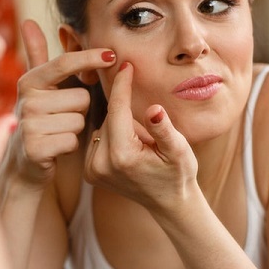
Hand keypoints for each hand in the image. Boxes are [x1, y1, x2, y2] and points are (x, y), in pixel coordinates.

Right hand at [9, 19, 115, 188]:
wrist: (25, 161)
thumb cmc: (41, 117)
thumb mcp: (39, 86)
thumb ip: (38, 54)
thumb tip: (29, 20)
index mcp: (29, 81)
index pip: (63, 63)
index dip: (89, 58)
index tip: (112, 55)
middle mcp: (26, 101)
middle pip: (80, 96)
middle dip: (80, 108)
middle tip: (63, 116)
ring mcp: (28, 125)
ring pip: (79, 120)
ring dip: (76, 128)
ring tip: (59, 131)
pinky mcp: (35, 149)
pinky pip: (72, 140)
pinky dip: (70, 145)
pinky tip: (58, 147)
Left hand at [84, 62, 197, 212]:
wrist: (169, 203)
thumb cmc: (178, 174)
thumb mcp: (179, 151)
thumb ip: (164, 130)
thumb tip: (154, 110)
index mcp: (122, 156)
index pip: (117, 109)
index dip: (122, 85)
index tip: (125, 65)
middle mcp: (100, 164)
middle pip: (110, 117)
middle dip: (128, 114)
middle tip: (148, 133)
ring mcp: (92, 169)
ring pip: (103, 126)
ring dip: (121, 125)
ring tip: (140, 144)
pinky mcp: (89, 171)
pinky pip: (98, 137)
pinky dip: (113, 135)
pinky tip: (129, 148)